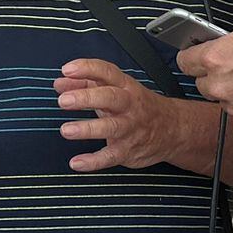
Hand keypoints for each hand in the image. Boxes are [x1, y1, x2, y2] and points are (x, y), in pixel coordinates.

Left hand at [55, 59, 187, 170]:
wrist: (172, 129)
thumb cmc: (136, 106)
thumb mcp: (114, 90)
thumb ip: (85, 84)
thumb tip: (60, 83)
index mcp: (124, 86)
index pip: (107, 72)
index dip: (87, 69)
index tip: (68, 69)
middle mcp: (129, 105)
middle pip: (110, 98)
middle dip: (87, 98)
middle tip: (64, 100)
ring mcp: (130, 128)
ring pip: (111, 127)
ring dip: (88, 129)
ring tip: (66, 130)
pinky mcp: (128, 150)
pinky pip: (111, 156)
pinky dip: (94, 161)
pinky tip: (76, 163)